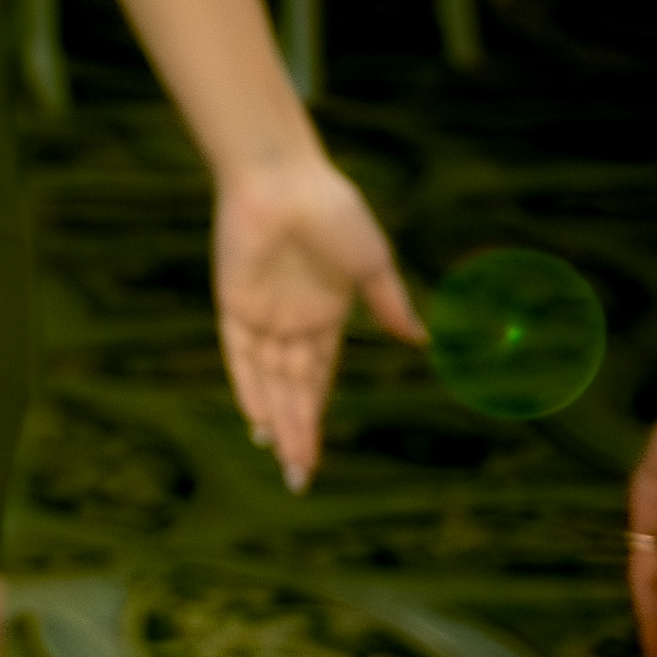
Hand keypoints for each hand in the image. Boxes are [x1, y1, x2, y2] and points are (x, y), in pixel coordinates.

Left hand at [214, 148, 415, 487]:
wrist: (285, 177)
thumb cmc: (333, 211)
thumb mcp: (372, 263)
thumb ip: (390, 305)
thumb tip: (422, 342)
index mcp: (325, 316)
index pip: (318, 381)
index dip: (316, 419)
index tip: (316, 459)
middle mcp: (291, 323)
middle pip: (292, 390)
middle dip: (296, 433)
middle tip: (299, 479)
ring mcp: (262, 314)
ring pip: (268, 381)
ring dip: (275, 419)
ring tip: (284, 460)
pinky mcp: (233, 302)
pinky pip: (239, 355)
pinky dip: (247, 387)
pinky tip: (256, 418)